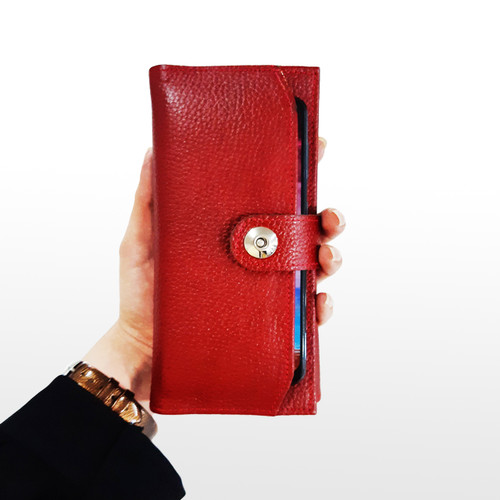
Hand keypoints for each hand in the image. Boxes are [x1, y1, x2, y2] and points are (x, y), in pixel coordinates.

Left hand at [84, 139, 344, 403]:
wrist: (144, 344)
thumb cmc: (143, 292)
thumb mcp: (141, 240)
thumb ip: (148, 198)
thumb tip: (155, 148)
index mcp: (235, 229)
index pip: (273, 195)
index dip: (300, 170)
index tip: (317, 148)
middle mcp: (256, 255)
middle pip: (304, 229)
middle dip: (328, 217)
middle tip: (329, 216)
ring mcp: (266, 287)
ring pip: (314, 266)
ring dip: (331, 256)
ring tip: (325, 257)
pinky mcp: (270, 322)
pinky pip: (307, 314)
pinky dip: (321, 307)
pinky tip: (318, 302)